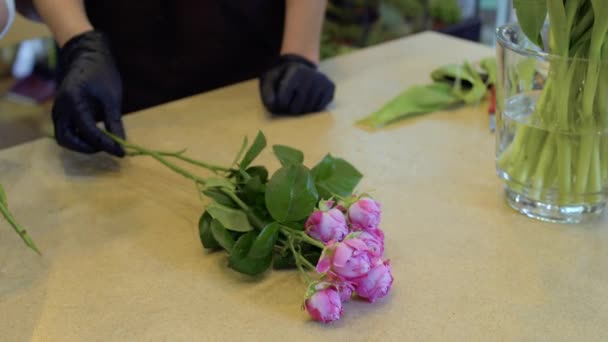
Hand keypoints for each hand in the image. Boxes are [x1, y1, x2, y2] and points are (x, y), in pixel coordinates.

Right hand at [52, 30, 125, 156]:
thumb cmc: (101, 72)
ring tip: (104, 143)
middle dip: (88, 148)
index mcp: (73, 101)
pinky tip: (96, 137)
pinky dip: (79, 138)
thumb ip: (114, 122)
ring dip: (82, 145)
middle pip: (68, 140)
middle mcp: (60, 108)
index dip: (106, 144)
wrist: (85, 54)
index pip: (88, 131)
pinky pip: (66, 131)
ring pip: (65, 137)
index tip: (122, 153)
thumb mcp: (111, 98)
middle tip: (109, 148)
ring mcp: (57, 110)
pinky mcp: (61, 112)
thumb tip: (121, 144)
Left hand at [259, 54, 334, 115]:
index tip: (280, 101)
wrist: (302, 64)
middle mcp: (311, 75)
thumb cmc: (284, 75)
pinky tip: (309, 100)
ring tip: (299, 102)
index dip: (280, 105)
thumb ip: (267, 92)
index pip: (283, 101)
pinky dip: (313, 109)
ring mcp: (322, 81)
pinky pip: (320, 108)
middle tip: (290, 103)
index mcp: (294, 72)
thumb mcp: (271, 78)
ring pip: (309, 110)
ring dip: (302, 111)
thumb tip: (273, 106)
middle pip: (297, 108)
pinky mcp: (330, 87)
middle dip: (291, 110)